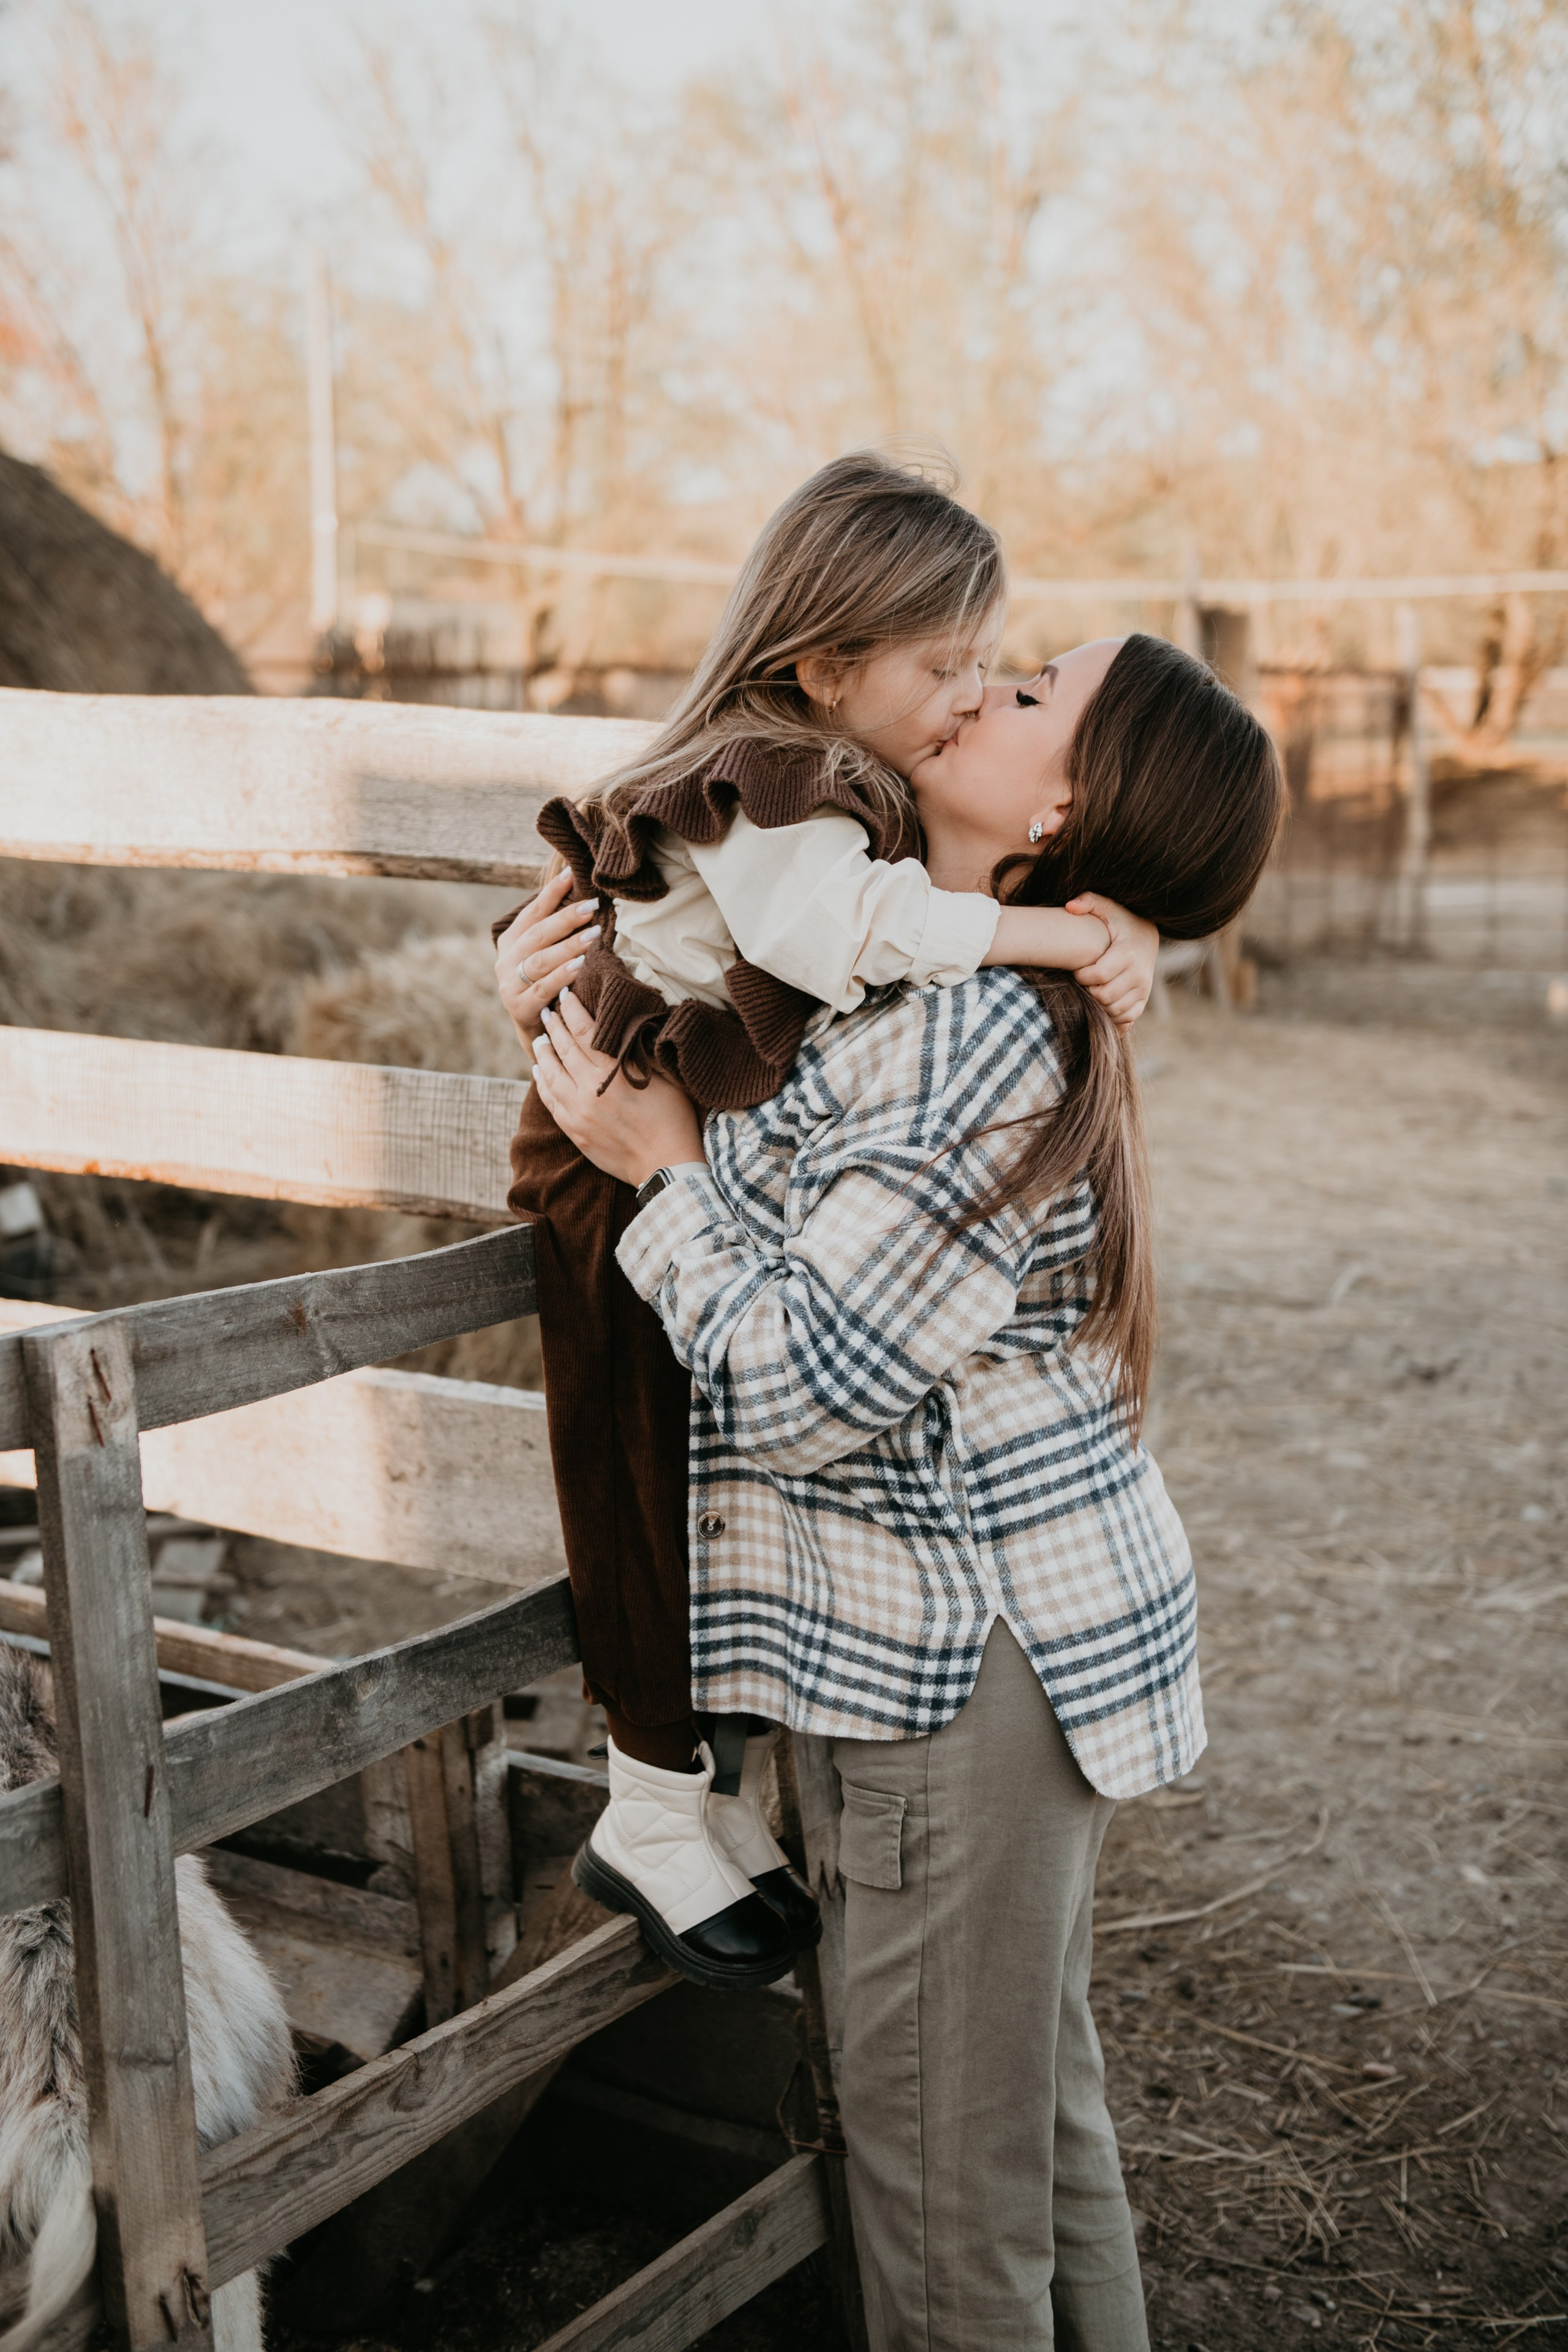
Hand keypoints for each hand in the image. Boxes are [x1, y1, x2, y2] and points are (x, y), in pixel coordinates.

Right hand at [495, 867, 601, 1048]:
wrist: (536, 1031)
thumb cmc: (548, 985)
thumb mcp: (546, 956)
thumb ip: (555, 932)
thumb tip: (585, 897)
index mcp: (511, 942)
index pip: (532, 912)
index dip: (551, 893)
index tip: (572, 875)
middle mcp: (505, 961)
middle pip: (538, 934)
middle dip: (566, 918)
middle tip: (591, 906)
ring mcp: (509, 985)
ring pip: (541, 960)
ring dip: (569, 945)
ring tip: (593, 934)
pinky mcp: (520, 1007)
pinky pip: (544, 988)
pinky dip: (563, 975)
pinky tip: (580, 965)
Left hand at [531, 987, 706, 1186]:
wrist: (665, 1165)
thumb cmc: (674, 1119)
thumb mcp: (665, 1078)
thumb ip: (641, 1053)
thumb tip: (627, 1027)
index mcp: (613, 1073)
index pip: (585, 1032)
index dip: (573, 1010)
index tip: (566, 994)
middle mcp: (589, 1089)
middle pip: (564, 1049)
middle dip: (555, 1026)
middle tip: (549, 1009)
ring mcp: (578, 1112)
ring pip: (551, 1074)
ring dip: (544, 1052)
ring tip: (540, 1037)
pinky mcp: (574, 1130)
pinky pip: (550, 1101)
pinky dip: (542, 1082)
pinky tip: (539, 1071)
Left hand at [1065, 895, 1158, 1027]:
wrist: (1147, 935)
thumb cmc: (1121, 921)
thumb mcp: (1107, 907)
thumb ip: (1089, 901)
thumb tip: (1070, 907)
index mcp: (1128, 953)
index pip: (1099, 975)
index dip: (1082, 975)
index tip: (1078, 969)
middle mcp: (1140, 974)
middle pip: (1104, 995)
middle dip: (1088, 990)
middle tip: (1084, 980)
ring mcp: (1144, 989)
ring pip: (1114, 1009)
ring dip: (1098, 1004)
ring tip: (1092, 988)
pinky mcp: (1144, 999)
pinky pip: (1127, 1018)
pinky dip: (1112, 1015)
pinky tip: (1103, 1002)